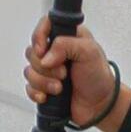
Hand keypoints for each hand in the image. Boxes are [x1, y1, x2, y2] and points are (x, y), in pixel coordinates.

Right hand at [23, 17, 126, 131]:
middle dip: (46, 66)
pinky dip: (37, 92)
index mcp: (67, 36)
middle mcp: (55, 51)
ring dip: (44, 82)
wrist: (101, 106)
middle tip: (64, 73)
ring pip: (29, 71)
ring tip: (60, 87)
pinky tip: (48, 95)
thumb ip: (66, 44)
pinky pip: (29, 87)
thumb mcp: (90, 52)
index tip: (43, 50)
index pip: (44, 25)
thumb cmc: (99, 78)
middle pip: (32, 51)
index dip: (39, 37)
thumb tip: (46, 56)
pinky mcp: (44, 86)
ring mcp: (48, 69)